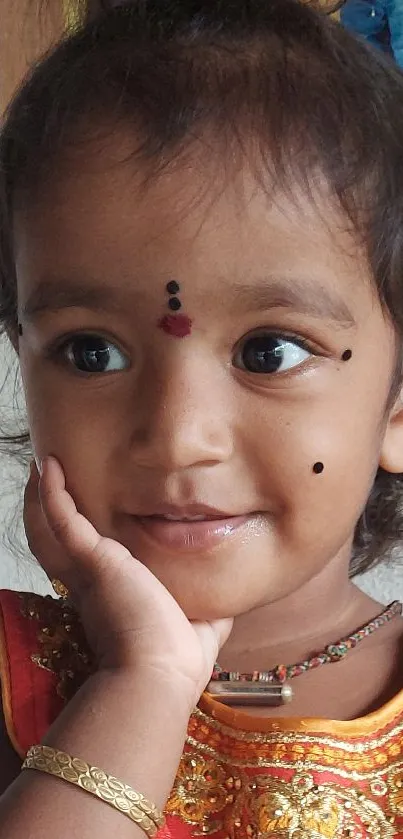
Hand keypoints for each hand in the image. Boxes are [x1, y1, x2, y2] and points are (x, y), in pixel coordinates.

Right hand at [24, 458, 232, 704]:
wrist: (159, 674)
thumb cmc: (176, 661)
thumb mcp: (200, 626)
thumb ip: (209, 608)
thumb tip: (227, 601)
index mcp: (109, 597)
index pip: (85, 560)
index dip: (76, 538)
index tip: (82, 514)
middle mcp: (89, 583)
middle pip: (53, 542)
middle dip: (47, 511)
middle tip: (47, 480)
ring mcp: (87, 571)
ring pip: (49, 527)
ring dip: (44, 496)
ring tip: (43, 466)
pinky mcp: (93, 560)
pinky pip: (63, 518)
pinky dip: (53, 493)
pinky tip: (50, 468)